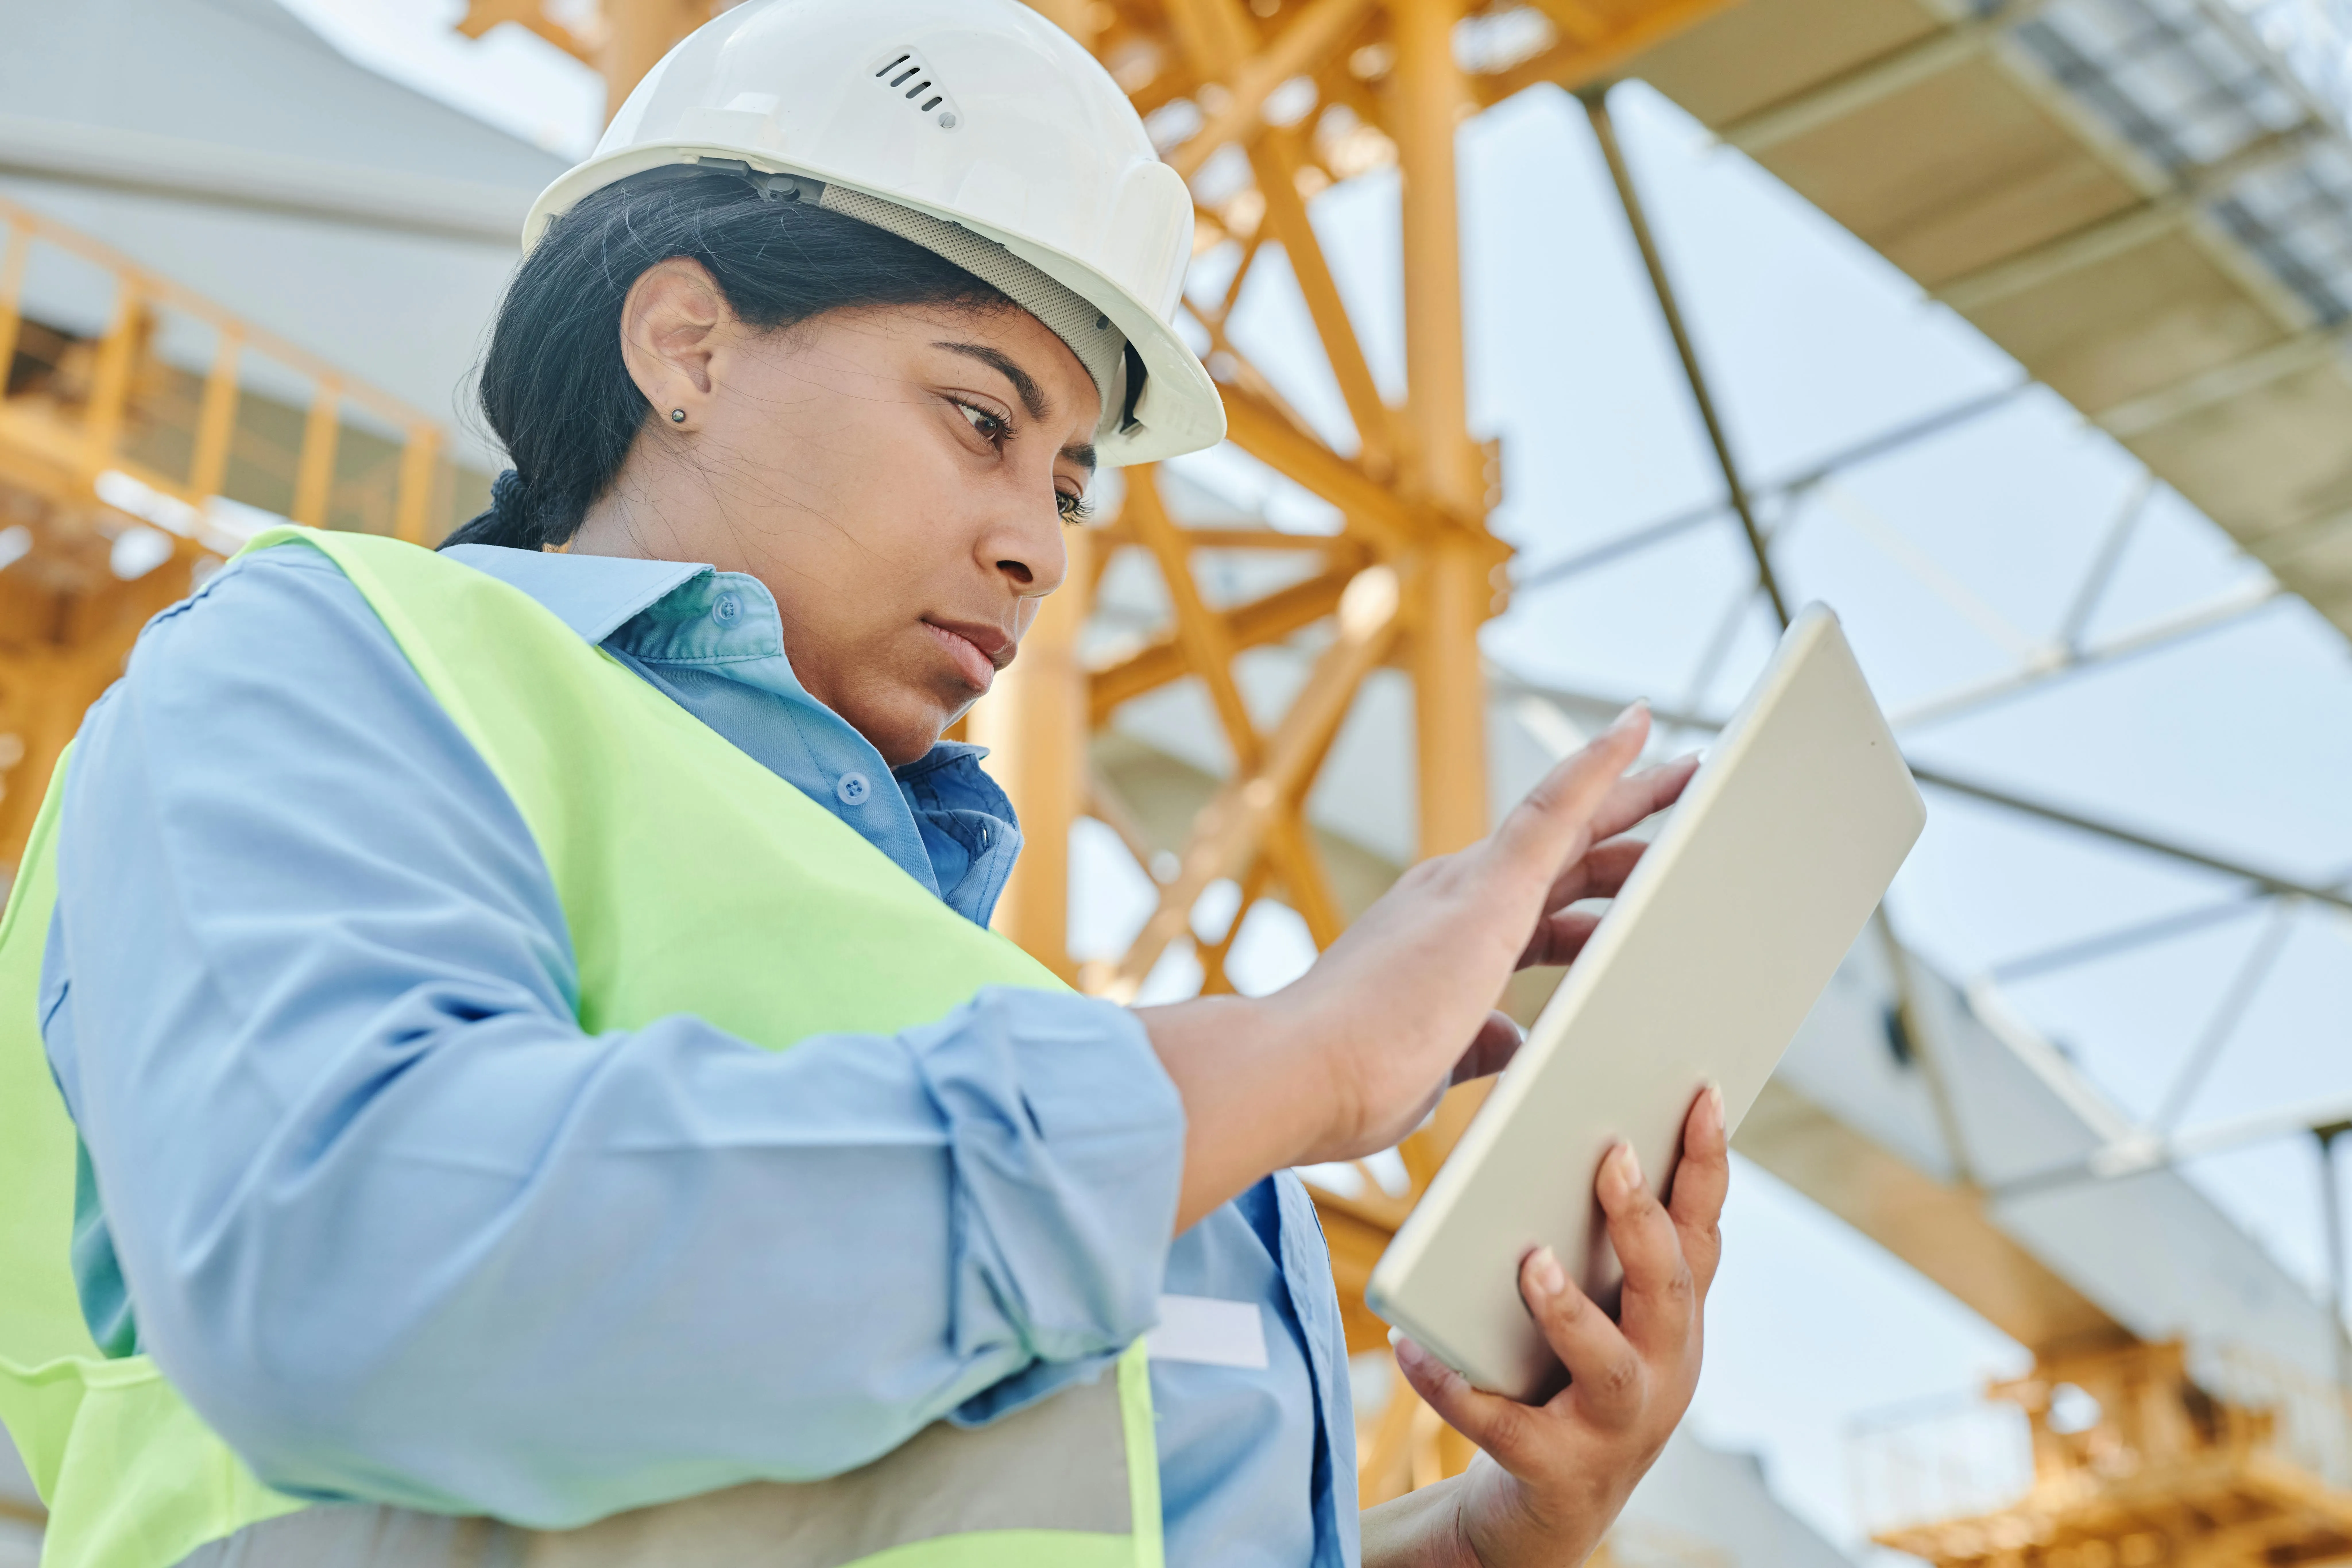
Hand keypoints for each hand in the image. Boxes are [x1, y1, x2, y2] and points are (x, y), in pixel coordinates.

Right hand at [1135, 701, 1695, 1232]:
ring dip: (1631, 795)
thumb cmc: (1351, 1079)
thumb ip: (1478, 1044)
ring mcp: (1469, 887)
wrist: (1298, 1072)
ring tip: (1686, 772)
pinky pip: (1556, 807)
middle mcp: (1455, 896)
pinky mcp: (1484, 888)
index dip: (1590, 893)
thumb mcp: (1438, 1063)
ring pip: (1572, 820)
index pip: (1542, 909)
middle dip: (1622, 828)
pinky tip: (1637, 730)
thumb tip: (1510, 1038)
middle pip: (1565, 854)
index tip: (1625, 877)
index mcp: (1446, 940)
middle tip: (1675, 795)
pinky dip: (1598, 765)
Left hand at [1377, 1087, 1730, 1567]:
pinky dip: (1456, 1387)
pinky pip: (1504, 1427)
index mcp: (1671, 1319)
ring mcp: (1617, 1428)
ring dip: (1570, 1312)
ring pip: (1609, 1366)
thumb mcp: (1600, 1312)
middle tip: (1612, 1157)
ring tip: (1528, 1264)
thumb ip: (1596, 1241)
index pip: (1700, 1231)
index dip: (1707, 1164)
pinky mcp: (1558, 1472)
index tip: (1700, 1093)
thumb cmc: (1565, 1381)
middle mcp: (1662, 1370)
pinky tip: (1412, 1348)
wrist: (1546, 1510)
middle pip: (1670, 1288)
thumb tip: (1565, 1128)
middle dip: (1643, 1222)